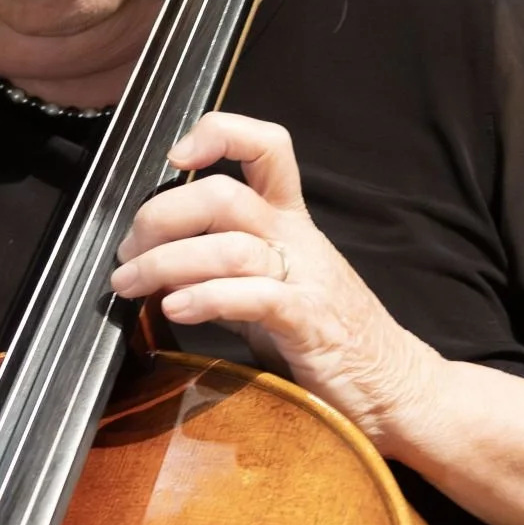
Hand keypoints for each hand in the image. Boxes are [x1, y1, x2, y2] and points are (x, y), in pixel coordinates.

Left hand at [110, 108, 523, 524]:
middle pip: (224, 195)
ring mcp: (307, 278)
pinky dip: (205, 298)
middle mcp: (298, 239)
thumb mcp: (271, 292)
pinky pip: (253, 295)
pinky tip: (173, 309)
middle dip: (160, 216)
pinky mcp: (311, 322)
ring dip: (165, 263)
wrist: (395, 390)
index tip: (175, 158)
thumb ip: (223, 272)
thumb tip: (154, 268)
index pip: (265, 148)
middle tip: (128, 253)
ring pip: (229, 244)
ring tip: (130, 286)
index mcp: (290, 223)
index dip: (218, 134)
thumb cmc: (329, 341)